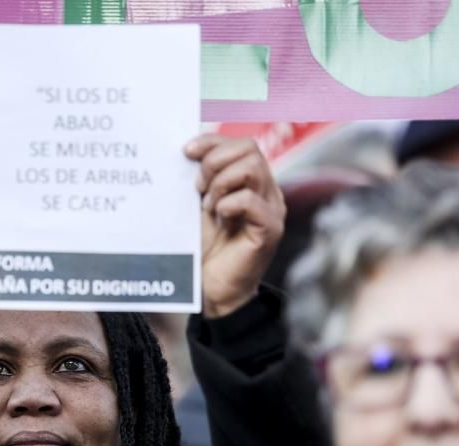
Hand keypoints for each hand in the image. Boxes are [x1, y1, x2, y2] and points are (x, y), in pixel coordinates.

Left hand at [185, 134, 285, 317]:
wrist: (212, 289)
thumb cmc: (205, 249)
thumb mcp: (200, 205)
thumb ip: (202, 178)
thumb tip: (189, 149)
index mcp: (253, 183)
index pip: (242, 144)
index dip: (213, 142)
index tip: (186, 152)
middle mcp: (267, 192)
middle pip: (250, 149)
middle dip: (215, 162)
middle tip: (198, 188)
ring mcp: (272, 210)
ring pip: (253, 168)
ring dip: (221, 183)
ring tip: (208, 206)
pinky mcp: (270, 230)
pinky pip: (252, 200)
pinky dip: (229, 204)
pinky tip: (218, 218)